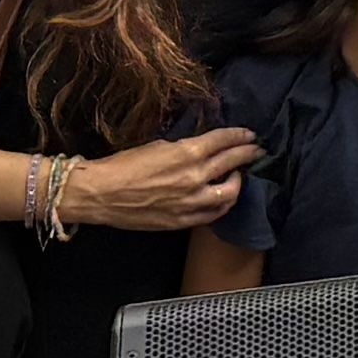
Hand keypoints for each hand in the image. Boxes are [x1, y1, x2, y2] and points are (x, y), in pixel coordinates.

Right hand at [58, 127, 260, 234]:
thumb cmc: (123, 165)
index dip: (240, 136)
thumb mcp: (158, 146)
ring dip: (238, 182)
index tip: (250, 135)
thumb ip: (184, 148)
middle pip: (233, 163)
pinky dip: (221, 205)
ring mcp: (191, 202)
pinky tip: (221, 199)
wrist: (100, 194)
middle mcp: (195, 177)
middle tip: (256, 151)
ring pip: (230, 193)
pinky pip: (212, 215)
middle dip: (248, 154)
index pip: (224, 141)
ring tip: (238, 176)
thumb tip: (202, 148)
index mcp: (188, 153)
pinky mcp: (182, 221)